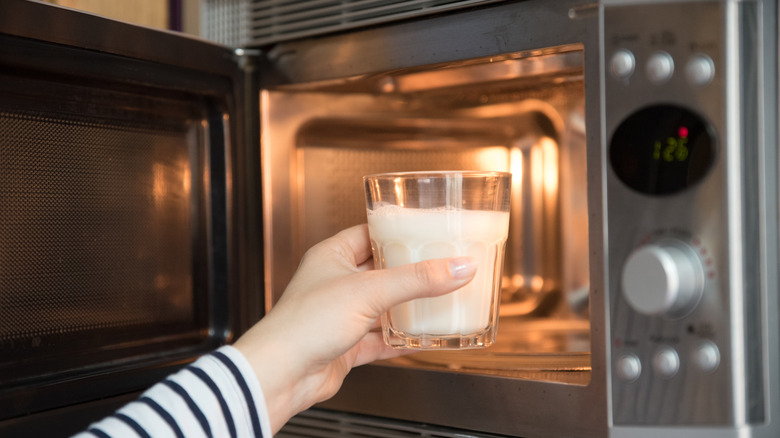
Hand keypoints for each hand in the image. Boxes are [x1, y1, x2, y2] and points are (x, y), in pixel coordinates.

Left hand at [233, 224, 476, 433]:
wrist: (281, 374)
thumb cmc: (303, 324)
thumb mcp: (369, 291)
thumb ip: (417, 280)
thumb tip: (457, 267)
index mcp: (331, 256)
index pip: (368, 233)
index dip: (396, 231)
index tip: (425, 230)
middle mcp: (334, 283)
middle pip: (381, 272)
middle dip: (409, 272)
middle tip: (440, 266)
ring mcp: (340, 316)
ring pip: (382, 307)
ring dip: (407, 307)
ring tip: (438, 300)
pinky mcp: (345, 345)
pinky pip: (380, 339)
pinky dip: (400, 339)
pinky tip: (422, 338)